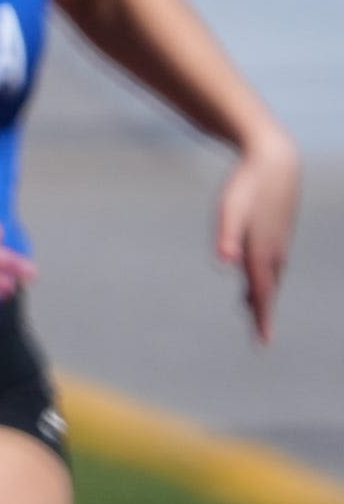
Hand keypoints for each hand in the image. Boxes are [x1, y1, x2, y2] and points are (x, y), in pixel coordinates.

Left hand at [218, 133, 299, 344]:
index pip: (262, 292)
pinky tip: (254, 272)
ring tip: (250, 310)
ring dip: (262, 292)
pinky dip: (263, 273)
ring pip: (270, 273)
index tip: (264, 343)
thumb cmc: (247, 185)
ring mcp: (277, 239)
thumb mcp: (230, 210)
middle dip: (263, 311)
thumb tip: (226, 263)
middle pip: (268, 288)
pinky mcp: (276, 229)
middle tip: (262, 338)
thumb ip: (226, 236)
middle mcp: (273, 250)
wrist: (274, 160)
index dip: (262, 317)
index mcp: (261, 251)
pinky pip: (270, 259)